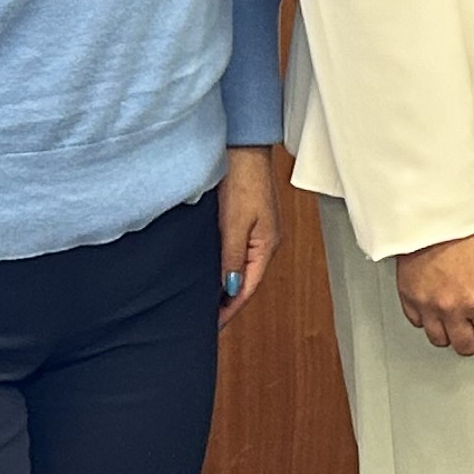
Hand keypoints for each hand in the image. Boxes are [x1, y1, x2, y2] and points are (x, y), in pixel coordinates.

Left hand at [217, 145, 283, 329]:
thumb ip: (231, 257)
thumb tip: (229, 287)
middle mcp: (264, 242)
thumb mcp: (234, 224)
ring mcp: (257, 232)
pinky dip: (224, 266)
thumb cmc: (243, 180)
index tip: (213, 325)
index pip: (246, 288)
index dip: (229, 309)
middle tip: (207, 319)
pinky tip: (212, 270)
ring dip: (225, 284)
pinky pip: (236, 252)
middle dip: (228, 301)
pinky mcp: (247, 221)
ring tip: (207, 301)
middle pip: (245, 281)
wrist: (243, 148)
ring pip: (240, 267)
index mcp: (266, 246)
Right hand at [396, 229, 473, 353]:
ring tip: (459, 317)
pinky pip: (418, 323)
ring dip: (453, 333)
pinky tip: (438, 308)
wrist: (431, 215)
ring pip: (440, 340)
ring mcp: (427, 306)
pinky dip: (429, 320)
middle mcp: (451, 308)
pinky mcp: (409, 299)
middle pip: (467, 347)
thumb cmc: (463, 231)